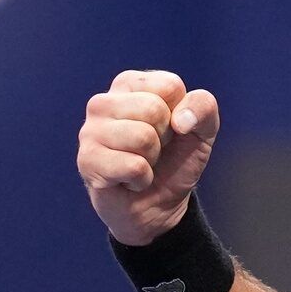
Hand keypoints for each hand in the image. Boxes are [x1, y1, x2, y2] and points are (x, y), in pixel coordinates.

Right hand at [77, 70, 219, 245]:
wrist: (159, 207)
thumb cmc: (175, 160)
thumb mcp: (202, 130)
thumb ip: (204, 107)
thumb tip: (181, 120)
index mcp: (129, 84)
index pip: (169, 86)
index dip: (181, 114)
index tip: (170, 129)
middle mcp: (103, 102)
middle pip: (154, 109)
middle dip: (164, 138)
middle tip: (153, 151)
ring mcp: (90, 131)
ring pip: (142, 137)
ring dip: (152, 159)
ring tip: (141, 164)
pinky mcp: (87, 160)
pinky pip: (133, 166)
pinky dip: (143, 179)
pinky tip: (130, 180)